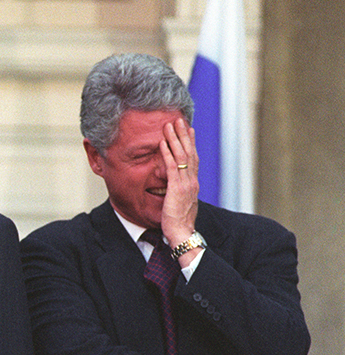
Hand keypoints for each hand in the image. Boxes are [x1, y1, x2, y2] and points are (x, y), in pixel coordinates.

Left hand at [159, 117, 199, 259]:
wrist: (182, 234)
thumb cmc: (179, 223)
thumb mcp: (180, 203)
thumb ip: (178, 192)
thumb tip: (174, 188)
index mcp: (192, 183)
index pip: (192, 159)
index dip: (190, 143)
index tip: (187, 129)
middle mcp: (192, 180)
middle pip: (189, 152)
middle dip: (183, 135)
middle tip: (179, 119)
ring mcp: (185, 184)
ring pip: (182, 156)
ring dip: (175, 139)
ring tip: (169, 125)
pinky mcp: (176, 188)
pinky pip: (171, 167)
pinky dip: (167, 153)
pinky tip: (162, 143)